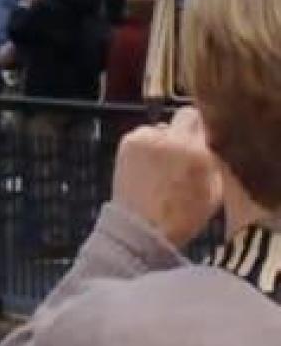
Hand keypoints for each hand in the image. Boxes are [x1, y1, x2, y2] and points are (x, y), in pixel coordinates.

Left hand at [113, 107, 223, 249]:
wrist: (140, 229)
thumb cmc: (180, 219)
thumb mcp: (214, 194)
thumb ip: (215, 163)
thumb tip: (211, 144)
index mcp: (201, 153)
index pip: (208, 122)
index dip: (205, 132)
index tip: (202, 140)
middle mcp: (176, 140)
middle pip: (186, 116)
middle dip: (186, 130)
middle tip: (183, 149)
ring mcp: (150, 138)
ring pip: (164, 128)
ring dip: (165, 140)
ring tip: (162, 166)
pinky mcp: (130, 140)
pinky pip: (144, 135)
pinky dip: (147, 146)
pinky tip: (147, 167)